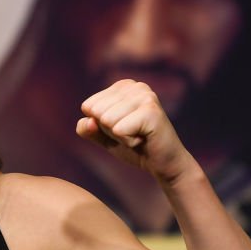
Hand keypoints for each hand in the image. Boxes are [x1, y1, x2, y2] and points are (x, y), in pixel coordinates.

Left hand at [76, 80, 195, 183]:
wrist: (163, 163)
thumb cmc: (133, 146)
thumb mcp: (103, 136)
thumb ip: (87, 128)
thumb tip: (89, 121)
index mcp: (122, 86)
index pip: (88, 107)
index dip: (101, 125)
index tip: (123, 128)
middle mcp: (135, 85)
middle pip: (97, 112)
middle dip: (111, 130)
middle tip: (132, 133)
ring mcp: (145, 96)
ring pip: (107, 120)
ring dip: (120, 136)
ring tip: (138, 135)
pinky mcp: (151, 111)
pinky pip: (119, 130)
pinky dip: (128, 141)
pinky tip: (144, 139)